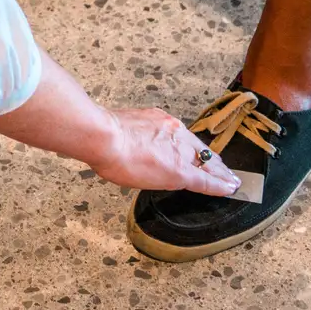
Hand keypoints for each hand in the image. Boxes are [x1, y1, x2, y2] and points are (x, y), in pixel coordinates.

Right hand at [0, 48, 240, 196]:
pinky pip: (206, 178)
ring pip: (206, 162)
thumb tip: (77, 122)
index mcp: (154, 120)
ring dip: (220, 172)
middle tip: (226, 170)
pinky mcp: (178, 170)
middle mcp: (170, 130)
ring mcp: (175, 150)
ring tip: (233, 181)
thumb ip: (101, 125)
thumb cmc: (92, 129)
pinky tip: (232, 189)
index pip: (179, 135)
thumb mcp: (101, 124)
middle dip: (212, 158)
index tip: (200, 153)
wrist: (98, 133)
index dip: (192, 147)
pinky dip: (221, 184)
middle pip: (197, 147)